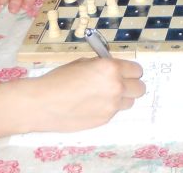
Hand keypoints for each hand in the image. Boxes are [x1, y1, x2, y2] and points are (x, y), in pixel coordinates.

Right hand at [0, 58, 145, 136]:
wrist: (42, 103)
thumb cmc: (59, 79)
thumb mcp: (83, 63)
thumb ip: (103, 66)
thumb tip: (114, 69)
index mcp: (111, 68)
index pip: (137, 69)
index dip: (130, 71)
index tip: (125, 72)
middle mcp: (116, 86)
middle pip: (140, 88)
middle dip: (131, 85)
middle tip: (119, 84)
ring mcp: (111, 105)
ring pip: (130, 102)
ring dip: (122, 98)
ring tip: (104, 96)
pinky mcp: (104, 119)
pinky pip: (115, 112)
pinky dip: (108, 108)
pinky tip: (92, 105)